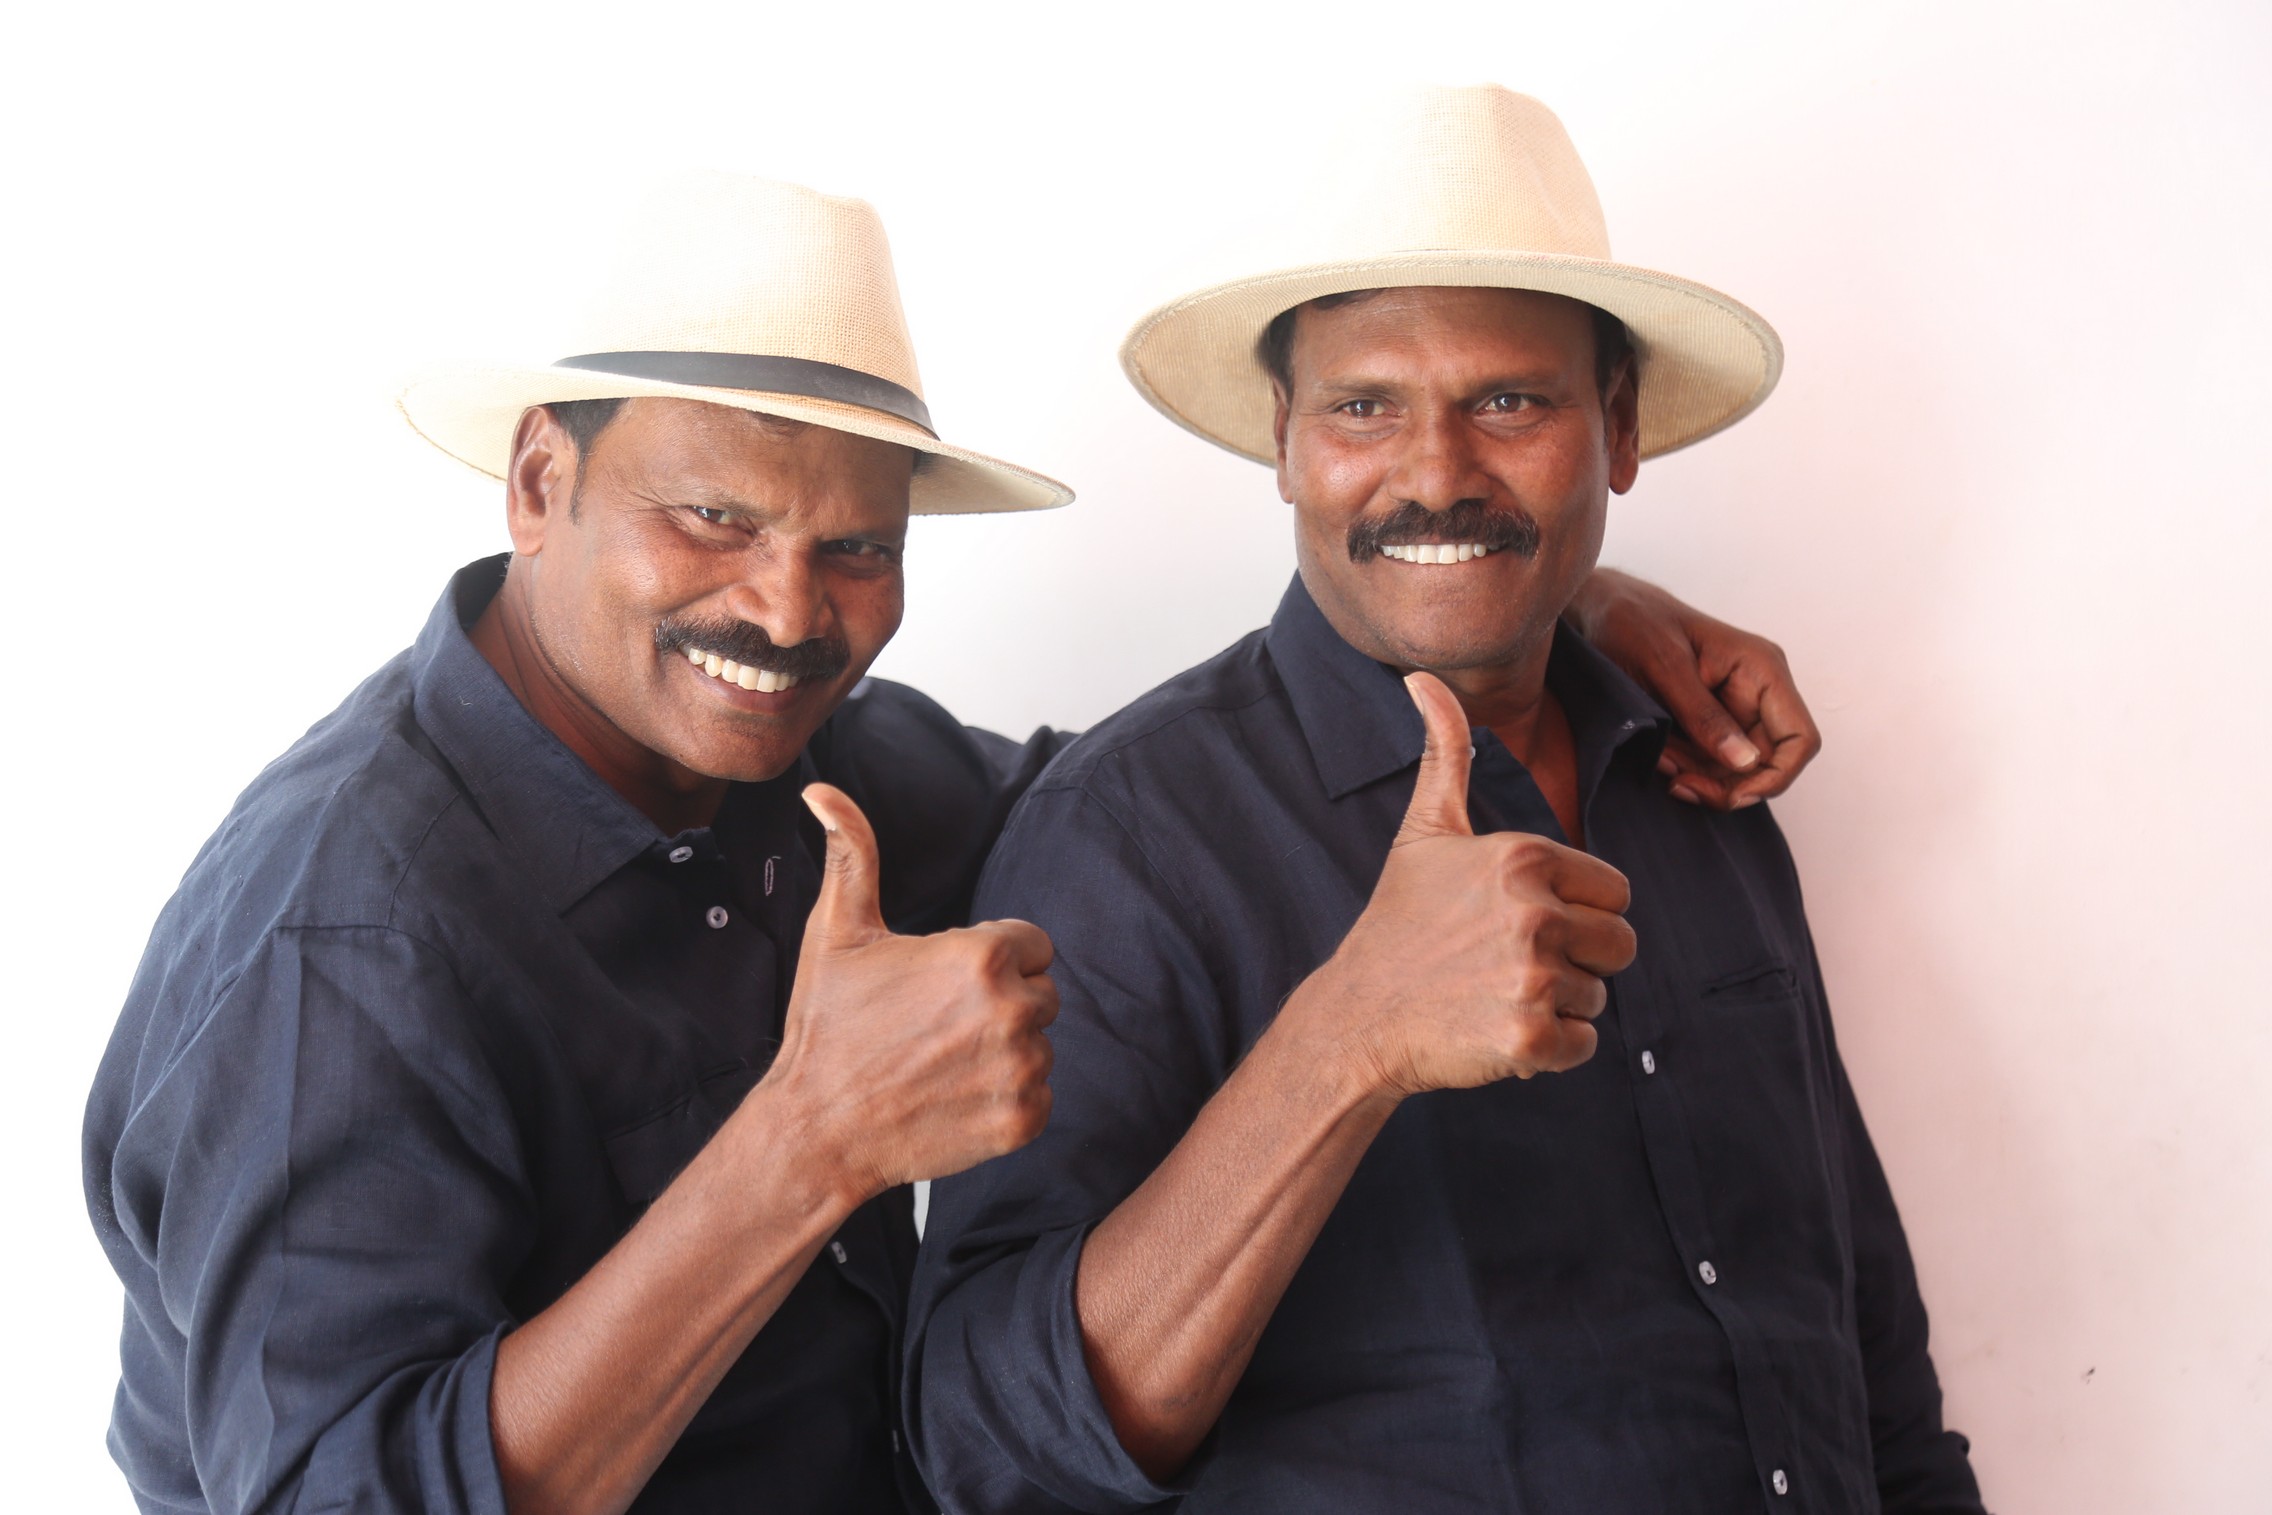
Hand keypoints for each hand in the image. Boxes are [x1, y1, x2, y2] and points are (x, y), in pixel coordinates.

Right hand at [767, 783, 1057, 1199]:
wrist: (817, 1130)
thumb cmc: (827, 1027)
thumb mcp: (836, 932)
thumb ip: (851, 854)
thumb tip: (821, 790)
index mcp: (981, 957)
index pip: (1033, 944)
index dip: (992, 960)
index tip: (946, 984)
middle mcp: (1013, 1010)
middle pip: (1042, 992)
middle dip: (1002, 1002)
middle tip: (939, 1026)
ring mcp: (1022, 1069)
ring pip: (1042, 1043)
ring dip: (1006, 1050)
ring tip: (944, 1061)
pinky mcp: (1024, 1119)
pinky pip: (1042, 1094)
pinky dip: (1009, 1097)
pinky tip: (957, 1095)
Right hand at [1302, 674, 1636, 1099]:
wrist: (1358, 1014)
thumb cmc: (1400, 920)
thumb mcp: (1424, 829)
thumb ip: (1446, 752)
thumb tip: (1422, 678)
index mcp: (1524, 858)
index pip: (1614, 891)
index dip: (1577, 910)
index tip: (1520, 921)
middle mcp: (1534, 913)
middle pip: (1620, 945)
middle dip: (1579, 959)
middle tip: (1513, 964)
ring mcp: (1532, 977)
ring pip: (1600, 996)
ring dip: (1559, 1005)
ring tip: (1497, 994)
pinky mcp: (1529, 1037)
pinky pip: (1584, 1046)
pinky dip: (1551, 1050)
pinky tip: (1499, 1030)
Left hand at [1567, 568, 1822, 808]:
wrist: (1604, 608)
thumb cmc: (1634, 622)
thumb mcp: (1664, 668)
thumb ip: (1703, 715)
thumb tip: (1745, 761)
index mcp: (1762, 670)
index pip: (1799, 739)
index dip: (1775, 776)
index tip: (1732, 795)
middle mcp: (1758, 690)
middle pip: (1769, 763)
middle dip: (1728, 784)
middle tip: (1681, 786)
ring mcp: (1736, 706)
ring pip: (1739, 769)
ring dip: (1703, 778)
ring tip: (1662, 762)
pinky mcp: (1711, 719)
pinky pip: (1713, 760)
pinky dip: (1689, 768)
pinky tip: (1661, 757)